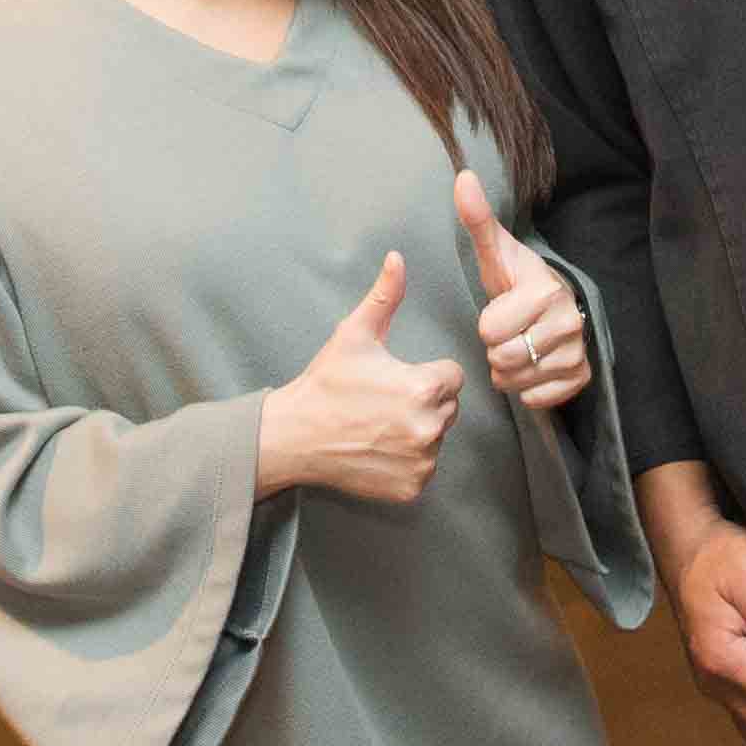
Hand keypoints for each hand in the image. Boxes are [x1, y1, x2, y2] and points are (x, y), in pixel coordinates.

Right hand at [257, 258, 459, 506]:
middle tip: (385, 401)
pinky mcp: (411, 488)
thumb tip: (397, 257)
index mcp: (424, 388)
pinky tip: (378, 448)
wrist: (293, 437)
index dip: (426, 373)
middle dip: (424, 401)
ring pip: (437, 437)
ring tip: (379, 424)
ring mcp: (421, 462)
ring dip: (417, 431)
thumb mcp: (354, 335)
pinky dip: (407, 461)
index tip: (396, 378)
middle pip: (448, 407)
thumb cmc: (325, 384)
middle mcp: (429, 428)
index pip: (452, 376)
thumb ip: (384, 296)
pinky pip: (424, 468)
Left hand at [453, 171, 587, 412]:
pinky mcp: (581, 377)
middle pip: (503, 358)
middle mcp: (568, 321)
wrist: (556, 305)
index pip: (490, 330)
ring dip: (508, 371)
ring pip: (518, 381)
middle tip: (506, 333)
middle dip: (496, 349)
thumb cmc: (518, 281)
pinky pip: (538, 399)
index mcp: (544, 290)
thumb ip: (478, 220)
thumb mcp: (498, 253)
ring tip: (517, 347)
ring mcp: (577, 351)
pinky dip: (528, 389)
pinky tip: (532, 366)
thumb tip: (463, 178)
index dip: (487, 324)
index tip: (499, 311)